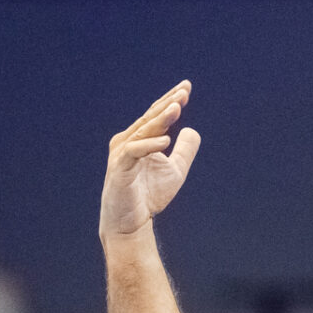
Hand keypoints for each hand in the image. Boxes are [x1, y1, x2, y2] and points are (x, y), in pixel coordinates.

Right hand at [101, 81, 201, 239]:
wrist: (130, 223)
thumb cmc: (148, 196)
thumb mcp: (174, 172)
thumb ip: (184, 151)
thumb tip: (192, 129)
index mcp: (138, 138)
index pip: (156, 115)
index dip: (170, 101)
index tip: (186, 88)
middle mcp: (127, 141)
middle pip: (149, 118)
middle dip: (167, 104)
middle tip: (183, 91)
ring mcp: (122, 154)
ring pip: (143, 131)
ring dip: (160, 119)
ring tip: (177, 108)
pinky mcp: (120, 169)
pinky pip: (135, 152)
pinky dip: (150, 145)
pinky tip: (166, 141)